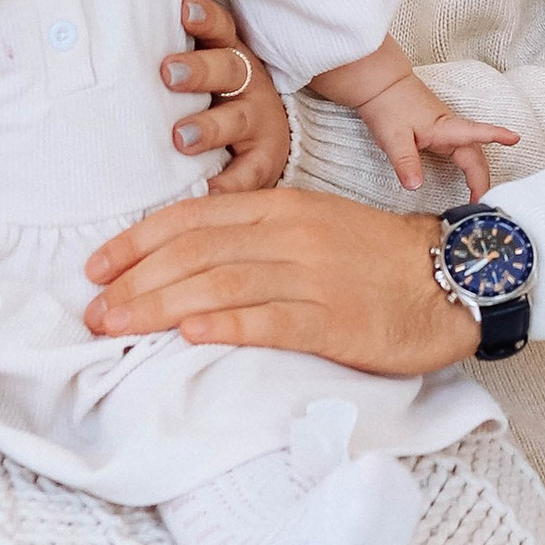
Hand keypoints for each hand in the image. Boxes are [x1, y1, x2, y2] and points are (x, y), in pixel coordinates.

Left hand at [82, 185, 475, 375]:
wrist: (451, 275)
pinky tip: (189, 337)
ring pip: (221, 285)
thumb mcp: (311, 227)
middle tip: (93, 313)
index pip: (191, 219)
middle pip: (195, 253)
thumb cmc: (374, 259)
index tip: (95, 268)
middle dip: (135, 282)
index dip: (137, 243)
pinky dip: (225, 326)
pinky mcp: (335, 319)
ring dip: (160, 307)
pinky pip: (271, 320)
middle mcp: (290, 234)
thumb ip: (256, 237)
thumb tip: (188, 261)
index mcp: (280, 207)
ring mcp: (312, 275)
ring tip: (119, 328)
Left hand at [165, 0, 292, 193]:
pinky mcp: (264, 161)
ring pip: (238, 118)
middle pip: (229, 68)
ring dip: (210, 126)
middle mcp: (248, 83)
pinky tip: (207, 189)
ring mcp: (259, 121)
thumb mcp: (199, 73)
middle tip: (168, 74)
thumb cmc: (210, 98)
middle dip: (199, 70)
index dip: (205, 18)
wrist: (263, 140)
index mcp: (228, 55)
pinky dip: (229, 184)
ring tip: (181, 138)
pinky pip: (249, 173)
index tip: (183, 9)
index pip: (220, 29)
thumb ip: (165, 58)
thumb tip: (90, 39)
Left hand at [351, 67, 519, 204]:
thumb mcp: (393, 137)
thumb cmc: (388, 104)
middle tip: (482, 201)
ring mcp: (446, 128)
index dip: (497, 136)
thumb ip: (406, 162)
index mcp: (445, 127)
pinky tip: (465, 174)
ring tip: (477, 195)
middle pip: (476, 154)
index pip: (476, 133)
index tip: (515, 139)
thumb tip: (415, 186)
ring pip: (470, 152)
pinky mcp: (439, 131)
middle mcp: (450, 128)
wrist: (379, 84)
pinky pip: (461, 150)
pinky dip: (468, 165)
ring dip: (477, 172)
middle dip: (483, 178)